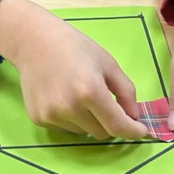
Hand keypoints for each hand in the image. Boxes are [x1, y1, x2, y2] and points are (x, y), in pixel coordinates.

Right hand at [0, 0, 149, 139]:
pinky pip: (65, 129)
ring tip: (79, 94)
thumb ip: (126, 91)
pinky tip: (63, 96)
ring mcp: (52, 115)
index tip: (140, 130)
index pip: (117, 126)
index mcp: (90, 91)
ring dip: (89, 121)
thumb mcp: (108, 63)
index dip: (133, 132)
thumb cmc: (74, 47)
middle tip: (106, 104)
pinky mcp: (39, 119)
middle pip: (102, 133)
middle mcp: (70, 107)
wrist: (34, 41)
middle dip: (110, 123)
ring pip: (84, 132)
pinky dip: (71, 119)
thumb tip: (133, 117)